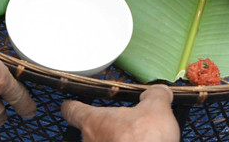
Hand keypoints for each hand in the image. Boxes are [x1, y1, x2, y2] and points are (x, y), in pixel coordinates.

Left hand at [63, 85, 177, 141]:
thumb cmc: (145, 141)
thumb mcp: (156, 110)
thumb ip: (155, 96)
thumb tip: (158, 91)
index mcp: (94, 121)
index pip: (72, 111)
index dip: (72, 106)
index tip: (70, 104)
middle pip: (86, 133)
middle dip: (100, 129)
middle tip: (115, 125)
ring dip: (109, 141)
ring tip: (128, 139)